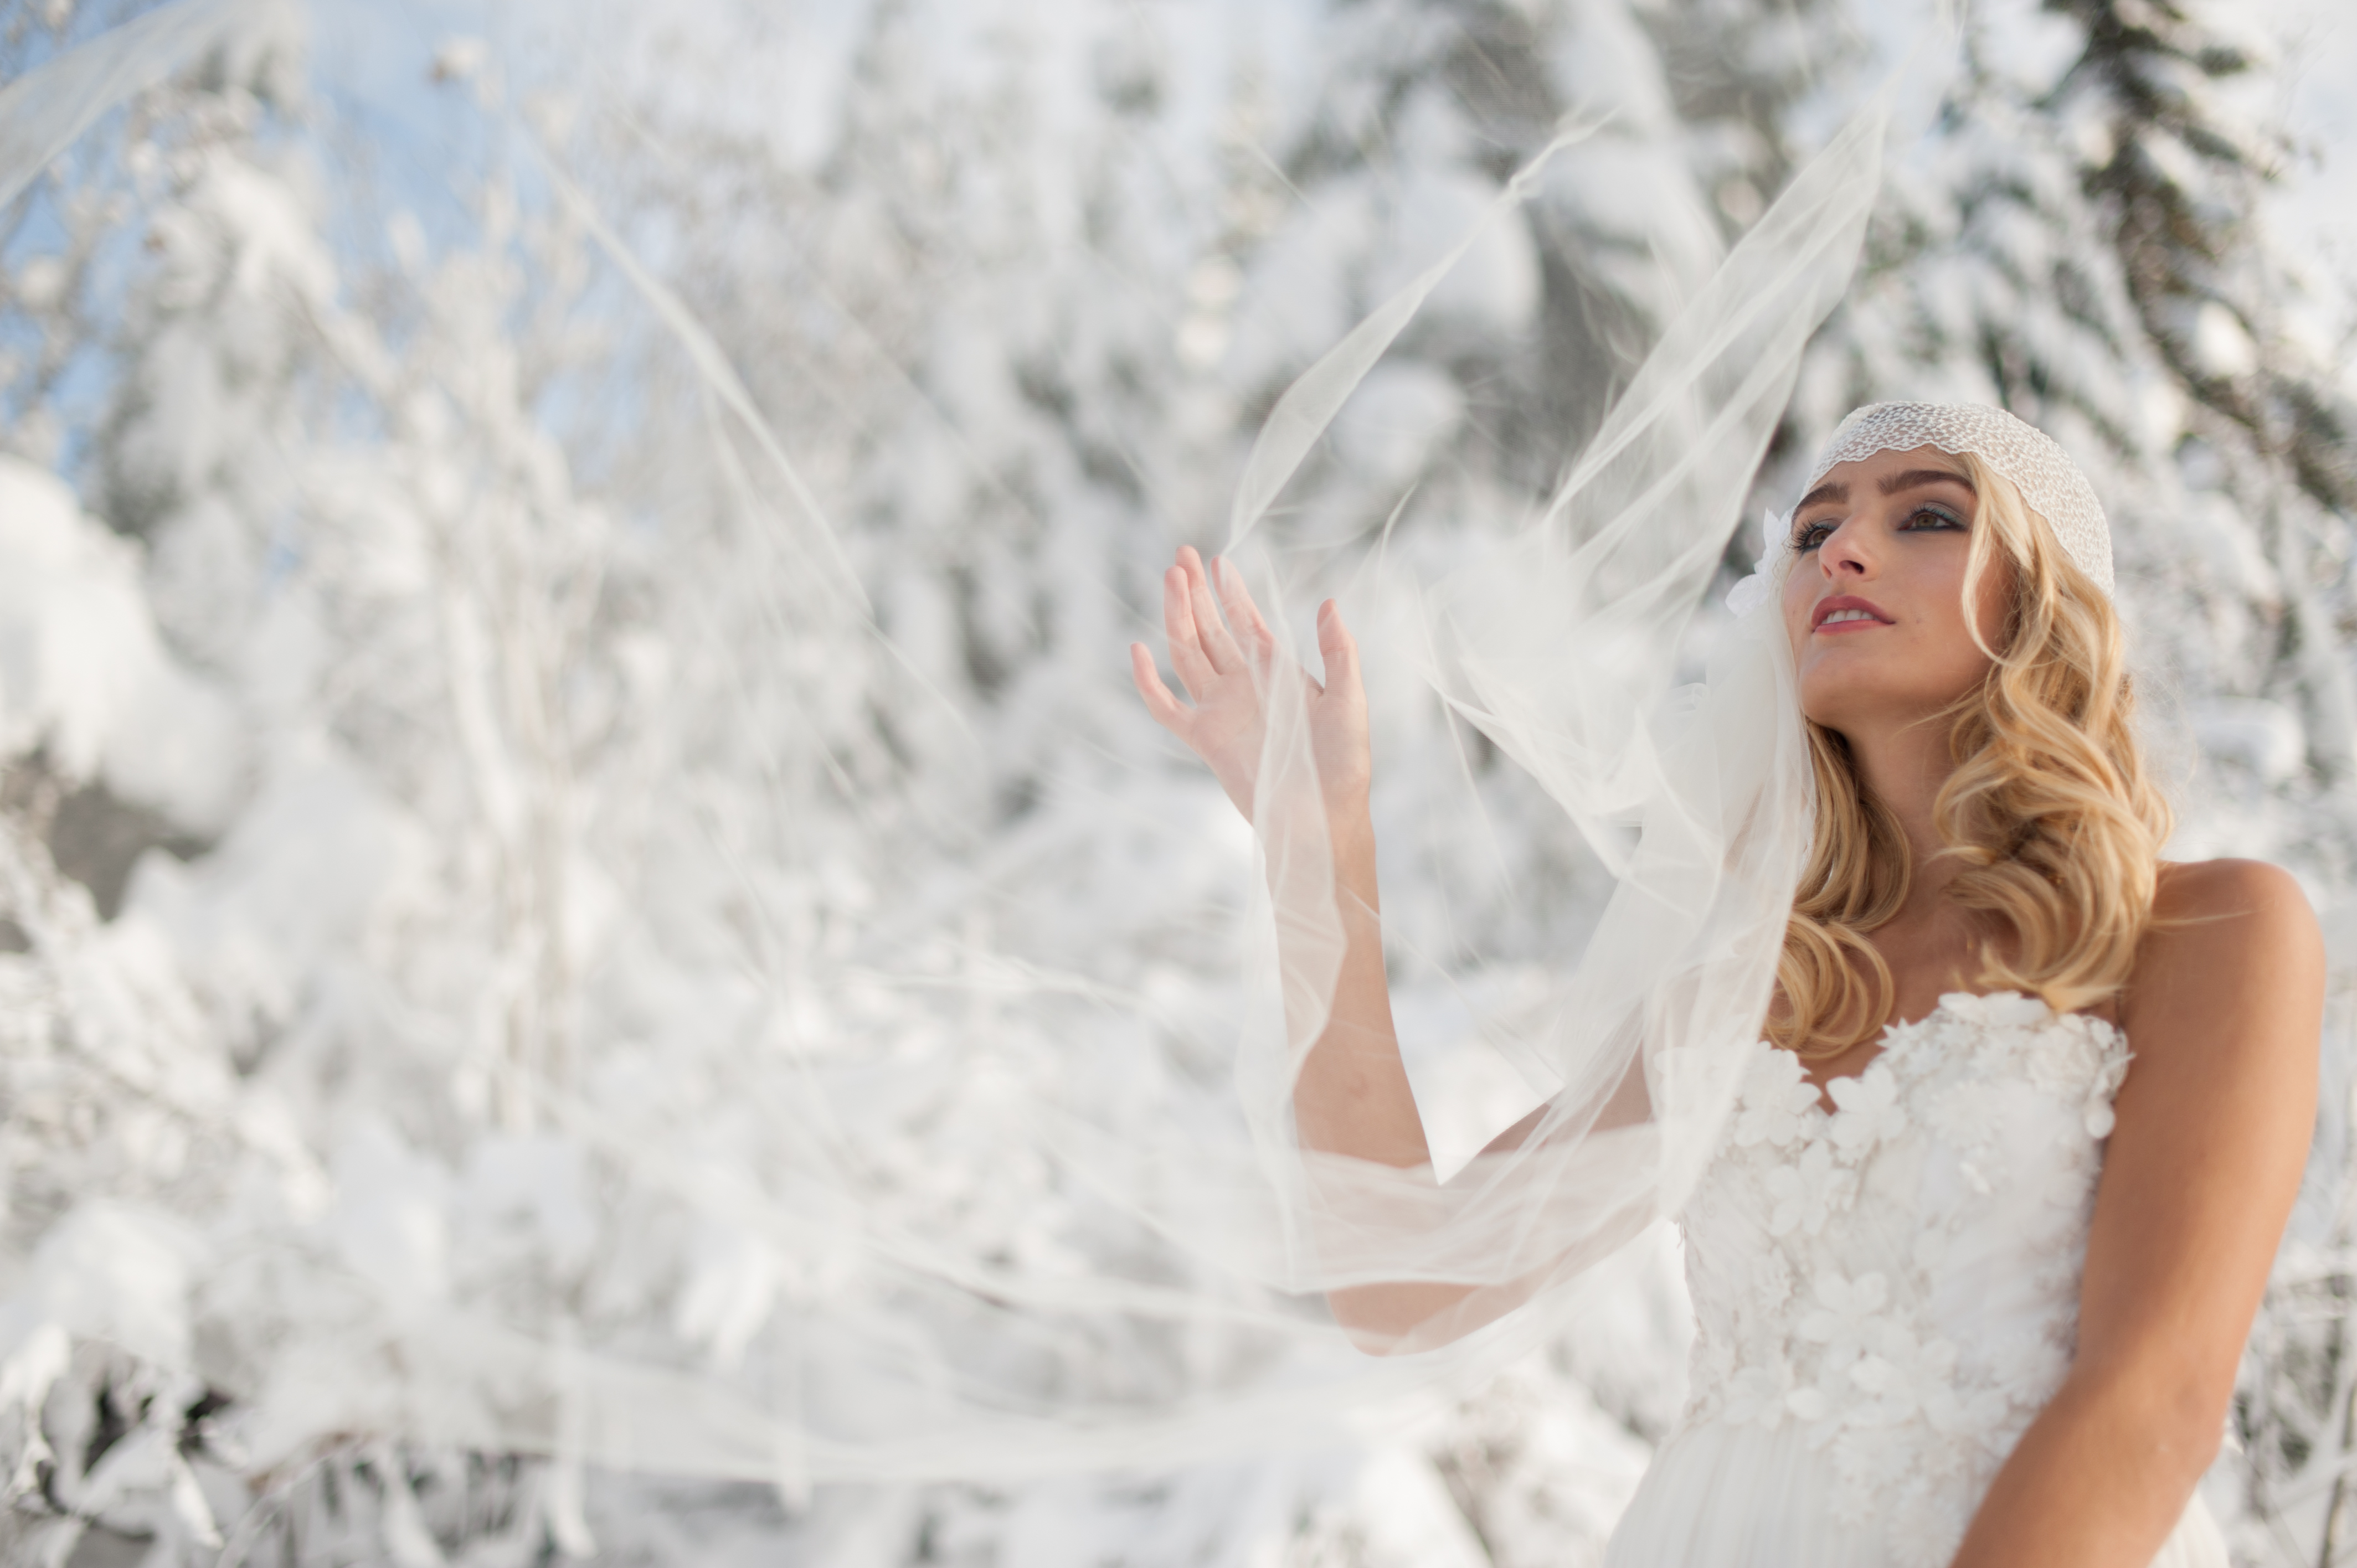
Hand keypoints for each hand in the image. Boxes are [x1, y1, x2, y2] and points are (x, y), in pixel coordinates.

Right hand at [1129, 546, 1370, 829]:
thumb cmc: (1343, 764)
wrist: (1322, 818)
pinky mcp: (1204, 739)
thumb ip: (1339, 653)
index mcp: (1277, 673)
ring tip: (1170, 580)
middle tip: (1179, 557)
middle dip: (1195, 593)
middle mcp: (1243, 687)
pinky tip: (1138, 650)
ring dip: (1177, 618)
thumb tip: (1328, 604)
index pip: (1245, 622)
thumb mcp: (1349, 701)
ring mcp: (1220, 711)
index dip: (1230, 592)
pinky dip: (1148, 681)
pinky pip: (1166, 707)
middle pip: (1209, 630)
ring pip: (1187, 655)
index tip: (1216, 561)